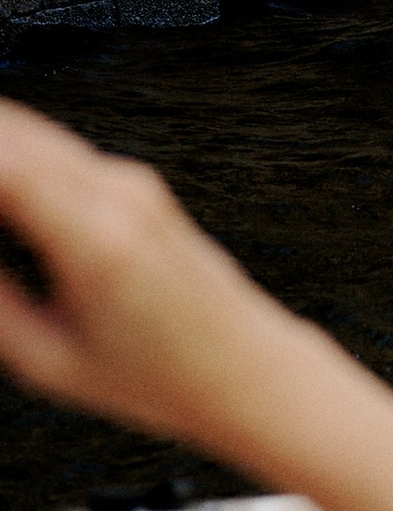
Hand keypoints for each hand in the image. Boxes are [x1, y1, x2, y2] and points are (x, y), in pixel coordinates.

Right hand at [0, 104, 309, 454]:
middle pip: (13, 131)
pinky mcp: (138, 185)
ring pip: (33, 133)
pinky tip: (0, 203)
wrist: (249, 369)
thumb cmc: (162, 379)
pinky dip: (12, 161)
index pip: (4, 166)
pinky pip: (57, 153)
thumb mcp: (49, 362)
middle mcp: (121, 196)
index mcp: (98, 241)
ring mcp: (134, 184)